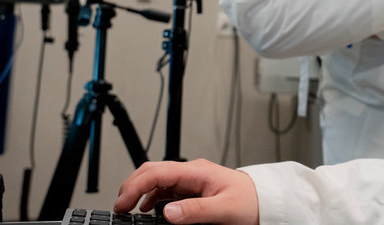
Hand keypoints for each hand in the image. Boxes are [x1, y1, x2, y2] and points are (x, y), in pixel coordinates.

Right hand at [114, 159, 258, 224]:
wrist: (264, 200)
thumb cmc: (250, 202)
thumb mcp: (223, 210)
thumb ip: (194, 210)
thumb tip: (166, 211)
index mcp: (197, 171)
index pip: (157, 172)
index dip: (135, 186)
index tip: (122, 204)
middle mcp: (192, 172)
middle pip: (153, 171)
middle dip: (132, 187)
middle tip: (119, 208)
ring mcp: (191, 179)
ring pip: (157, 180)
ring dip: (140, 192)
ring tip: (128, 211)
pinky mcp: (192, 189)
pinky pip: (166, 189)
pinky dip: (152, 197)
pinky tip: (147, 210)